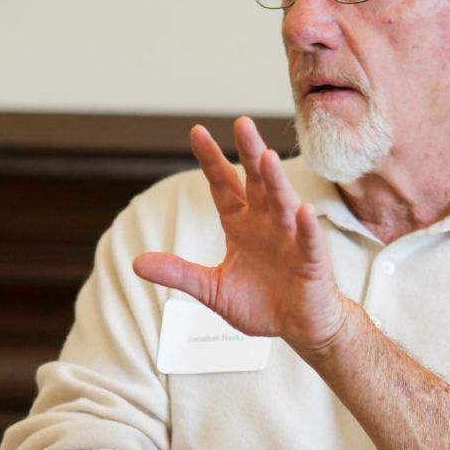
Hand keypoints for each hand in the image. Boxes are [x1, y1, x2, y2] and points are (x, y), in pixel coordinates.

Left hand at [132, 118, 348, 354]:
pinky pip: (307, 241)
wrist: (299, 326)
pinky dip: (306, 227)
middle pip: (256, 181)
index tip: (197, 132)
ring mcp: (291, 239)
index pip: (223, 184)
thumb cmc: (260, 303)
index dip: (211, 159)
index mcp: (241, 223)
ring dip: (275, 181)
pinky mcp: (311, 261)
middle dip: (249, 153)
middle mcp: (266, 222)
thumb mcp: (211, 289)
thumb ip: (179, 273)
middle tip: (241, 123)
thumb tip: (137, 263)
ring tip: (266, 158)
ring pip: (283, 203)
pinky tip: (302, 211)